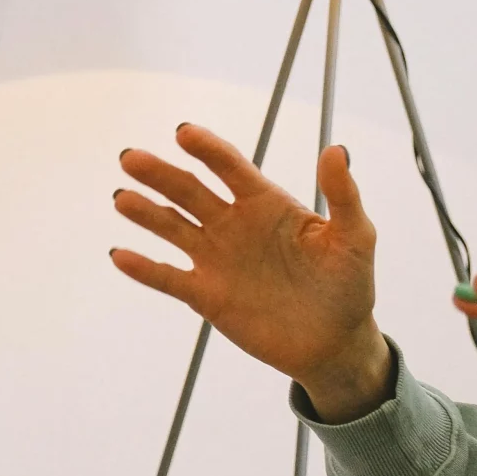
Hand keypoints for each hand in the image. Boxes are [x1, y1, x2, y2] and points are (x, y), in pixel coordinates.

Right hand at [111, 123, 389, 420]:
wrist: (334, 342)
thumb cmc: (349, 285)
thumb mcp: (356, 237)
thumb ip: (343, 195)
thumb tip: (336, 150)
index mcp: (266, 204)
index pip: (230, 167)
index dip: (207, 149)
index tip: (184, 133)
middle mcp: (233, 225)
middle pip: (189, 191)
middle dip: (160, 174)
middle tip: (131, 158)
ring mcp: (215, 259)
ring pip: (171, 229)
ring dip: (145, 213)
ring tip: (122, 197)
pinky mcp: (205, 295)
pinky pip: (167, 278)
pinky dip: (142, 268)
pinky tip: (120, 255)